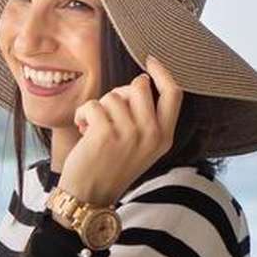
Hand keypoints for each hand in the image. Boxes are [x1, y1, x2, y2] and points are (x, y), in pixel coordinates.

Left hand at [58, 55, 183, 206]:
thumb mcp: (141, 146)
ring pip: (113, 95)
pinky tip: (83, 130)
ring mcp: (130, 133)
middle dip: (118, 93)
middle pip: (139, 86)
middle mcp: (152, 134)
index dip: (162, 72)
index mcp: (164, 136)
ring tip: (94, 128)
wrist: (89, 196)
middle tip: (108, 114)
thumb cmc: (110, 167)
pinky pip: (93, 104)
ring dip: (98, 108)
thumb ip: (147, 118)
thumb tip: (140, 81)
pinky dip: (82, 114)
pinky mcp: (106, 133)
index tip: (150, 60)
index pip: (174, 93)